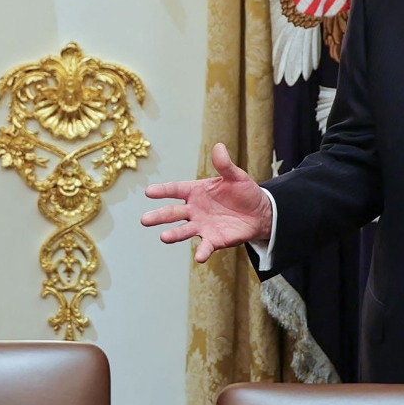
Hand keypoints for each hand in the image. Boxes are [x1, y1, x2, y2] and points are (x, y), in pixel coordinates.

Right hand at [142, 143, 271, 262]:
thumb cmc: (243, 191)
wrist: (259, 212)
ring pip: (184, 230)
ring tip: (163, 237)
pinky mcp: (214, 240)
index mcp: (196, 191)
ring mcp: (202, 226)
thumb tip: (219, 147)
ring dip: (174, 234)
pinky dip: (202, 252)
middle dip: (159, 216)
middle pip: (173, 212)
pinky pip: (206, 247)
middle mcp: (194, 209)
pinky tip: (199, 257)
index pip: (175, 190)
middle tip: (144, 220)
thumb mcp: (235, 176)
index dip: (162, 191)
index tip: (148, 192)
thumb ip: (225, 165)